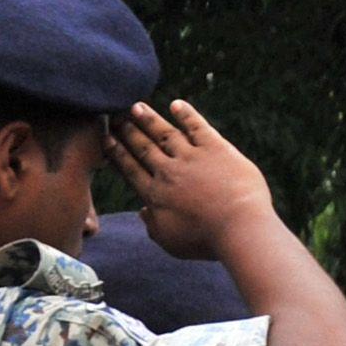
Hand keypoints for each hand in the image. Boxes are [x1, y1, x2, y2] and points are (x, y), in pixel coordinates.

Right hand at [110, 100, 280, 257]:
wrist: (238, 227)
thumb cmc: (206, 240)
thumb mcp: (171, 241)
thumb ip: (153, 225)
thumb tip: (142, 211)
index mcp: (156, 195)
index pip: (131, 169)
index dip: (117, 153)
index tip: (107, 140)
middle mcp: (169, 172)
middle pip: (144, 148)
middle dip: (128, 131)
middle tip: (114, 115)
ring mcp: (192, 158)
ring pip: (166, 134)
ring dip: (150, 119)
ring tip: (135, 106)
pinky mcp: (216, 149)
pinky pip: (198, 127)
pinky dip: (187, 114)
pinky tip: (176, 104)